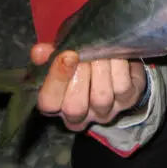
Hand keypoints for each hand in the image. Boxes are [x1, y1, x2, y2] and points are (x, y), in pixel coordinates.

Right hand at [31, 44, 148, 131]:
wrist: (113, 61)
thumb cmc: (80, 61)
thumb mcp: (62, 56)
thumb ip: (49, 55)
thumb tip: (39, 51)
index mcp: (56, 105)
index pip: (49, 102)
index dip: (56, 79)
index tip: (67, 55)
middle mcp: (79, 116)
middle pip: (74, 108)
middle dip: (81, 76)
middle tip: (85, 54)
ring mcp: (104, 111)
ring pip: (101, 98)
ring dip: (101, 70)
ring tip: (101, 51)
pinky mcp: (127, 101)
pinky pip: (122, 88)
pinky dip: (119, 68)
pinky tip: (116, 54)